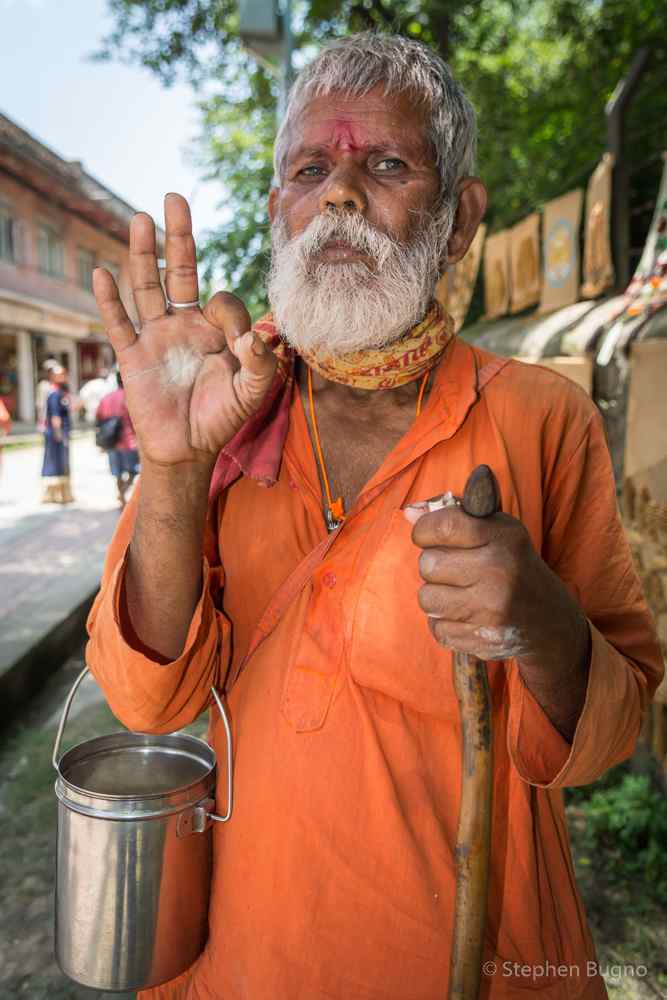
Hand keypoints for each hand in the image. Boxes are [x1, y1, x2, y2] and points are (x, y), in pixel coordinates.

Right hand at [92, 193, 276, 467]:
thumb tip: (257, 338)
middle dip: (179, 237)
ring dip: (143, 254)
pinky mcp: (133, 356)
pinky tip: (102, 273)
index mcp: (216, 330)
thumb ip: (262, 365)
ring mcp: (156, 337)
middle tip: (175, 198)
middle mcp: (185, 325)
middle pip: (180, 271)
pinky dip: (109, 300)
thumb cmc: (222, 418)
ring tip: (140, 218)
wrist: (188, 449)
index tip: (240, 343)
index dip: (232, 314)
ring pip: (147, 287)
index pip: (223, 300)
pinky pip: (119, 323)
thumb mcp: (252, 393)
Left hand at [406, 504, 589, 673]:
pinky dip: (445, 622)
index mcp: (503, 538)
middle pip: (428, 564)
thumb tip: (409, 512)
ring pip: (427, 598)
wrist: (548, 619)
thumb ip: (453, 514)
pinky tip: (467, 615)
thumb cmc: (511, 565)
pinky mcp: (482, 640)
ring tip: (460, 592)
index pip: (442, 525)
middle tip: (455, 568)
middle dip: (433, 565)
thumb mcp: (496, 530)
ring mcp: (491, 610)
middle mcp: (499, 572)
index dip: (424, 530)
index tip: (428, 535)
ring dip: (436, 595)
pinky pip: (436, 628)